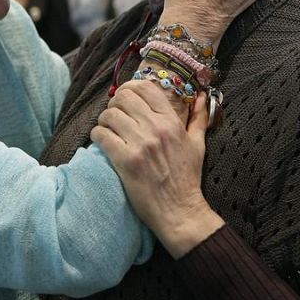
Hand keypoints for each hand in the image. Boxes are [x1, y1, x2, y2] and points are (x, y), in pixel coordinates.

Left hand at [90, 80, 224, 258]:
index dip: (130, 88)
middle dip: (114, 104)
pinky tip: (102, 142)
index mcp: (172, 122)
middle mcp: (156, 128)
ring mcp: (141, 144)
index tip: (124, 97)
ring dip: (104, 120)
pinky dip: (97, 135)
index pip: (145, 88)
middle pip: (123, 98)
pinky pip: (101, 135)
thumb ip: (199, 117)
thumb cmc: (188, 178)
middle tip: (115, 116)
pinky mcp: (126, 161)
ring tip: (107, 129)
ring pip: (109, 115)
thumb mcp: (198, 144)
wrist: (180, 211)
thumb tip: (202, 96)